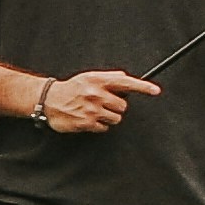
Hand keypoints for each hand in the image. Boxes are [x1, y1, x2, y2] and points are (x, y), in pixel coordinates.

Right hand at [37, 68, 156, 132]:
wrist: (49, 100)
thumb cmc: (71, 88)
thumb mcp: (89, 77)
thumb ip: (109, 77)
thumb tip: (125, 77)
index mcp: (99, 80)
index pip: (126, 82)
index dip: (143, 87)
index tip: (156, 91)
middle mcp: (97, 94)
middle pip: (123, 106)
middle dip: (115, 107)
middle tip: (102, 104)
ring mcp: (92, 109)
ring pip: (116, 119)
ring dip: (108, 117)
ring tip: (94, 111)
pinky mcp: (87, 123)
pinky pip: (104, 128)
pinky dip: (98, 125)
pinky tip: (88, 119)